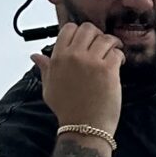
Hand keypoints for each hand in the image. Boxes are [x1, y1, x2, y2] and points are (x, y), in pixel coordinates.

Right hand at [35, 21, 124, 136]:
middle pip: (88, 29)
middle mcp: (73, 56)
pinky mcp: (108, 70)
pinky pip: (116, 52)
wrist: (83, 127)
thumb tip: (35, 57)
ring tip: (113, 53)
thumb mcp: (49, 88)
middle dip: (97, 35)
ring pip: (105, 38)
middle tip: (102, 45)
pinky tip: (119, 63)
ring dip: (112, 43)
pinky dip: (120, 56)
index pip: (68, 29)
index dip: (79, 32)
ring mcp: (91, 62)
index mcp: (58, 57)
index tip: (86, 41)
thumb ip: (45, 68)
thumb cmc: (67, 110)